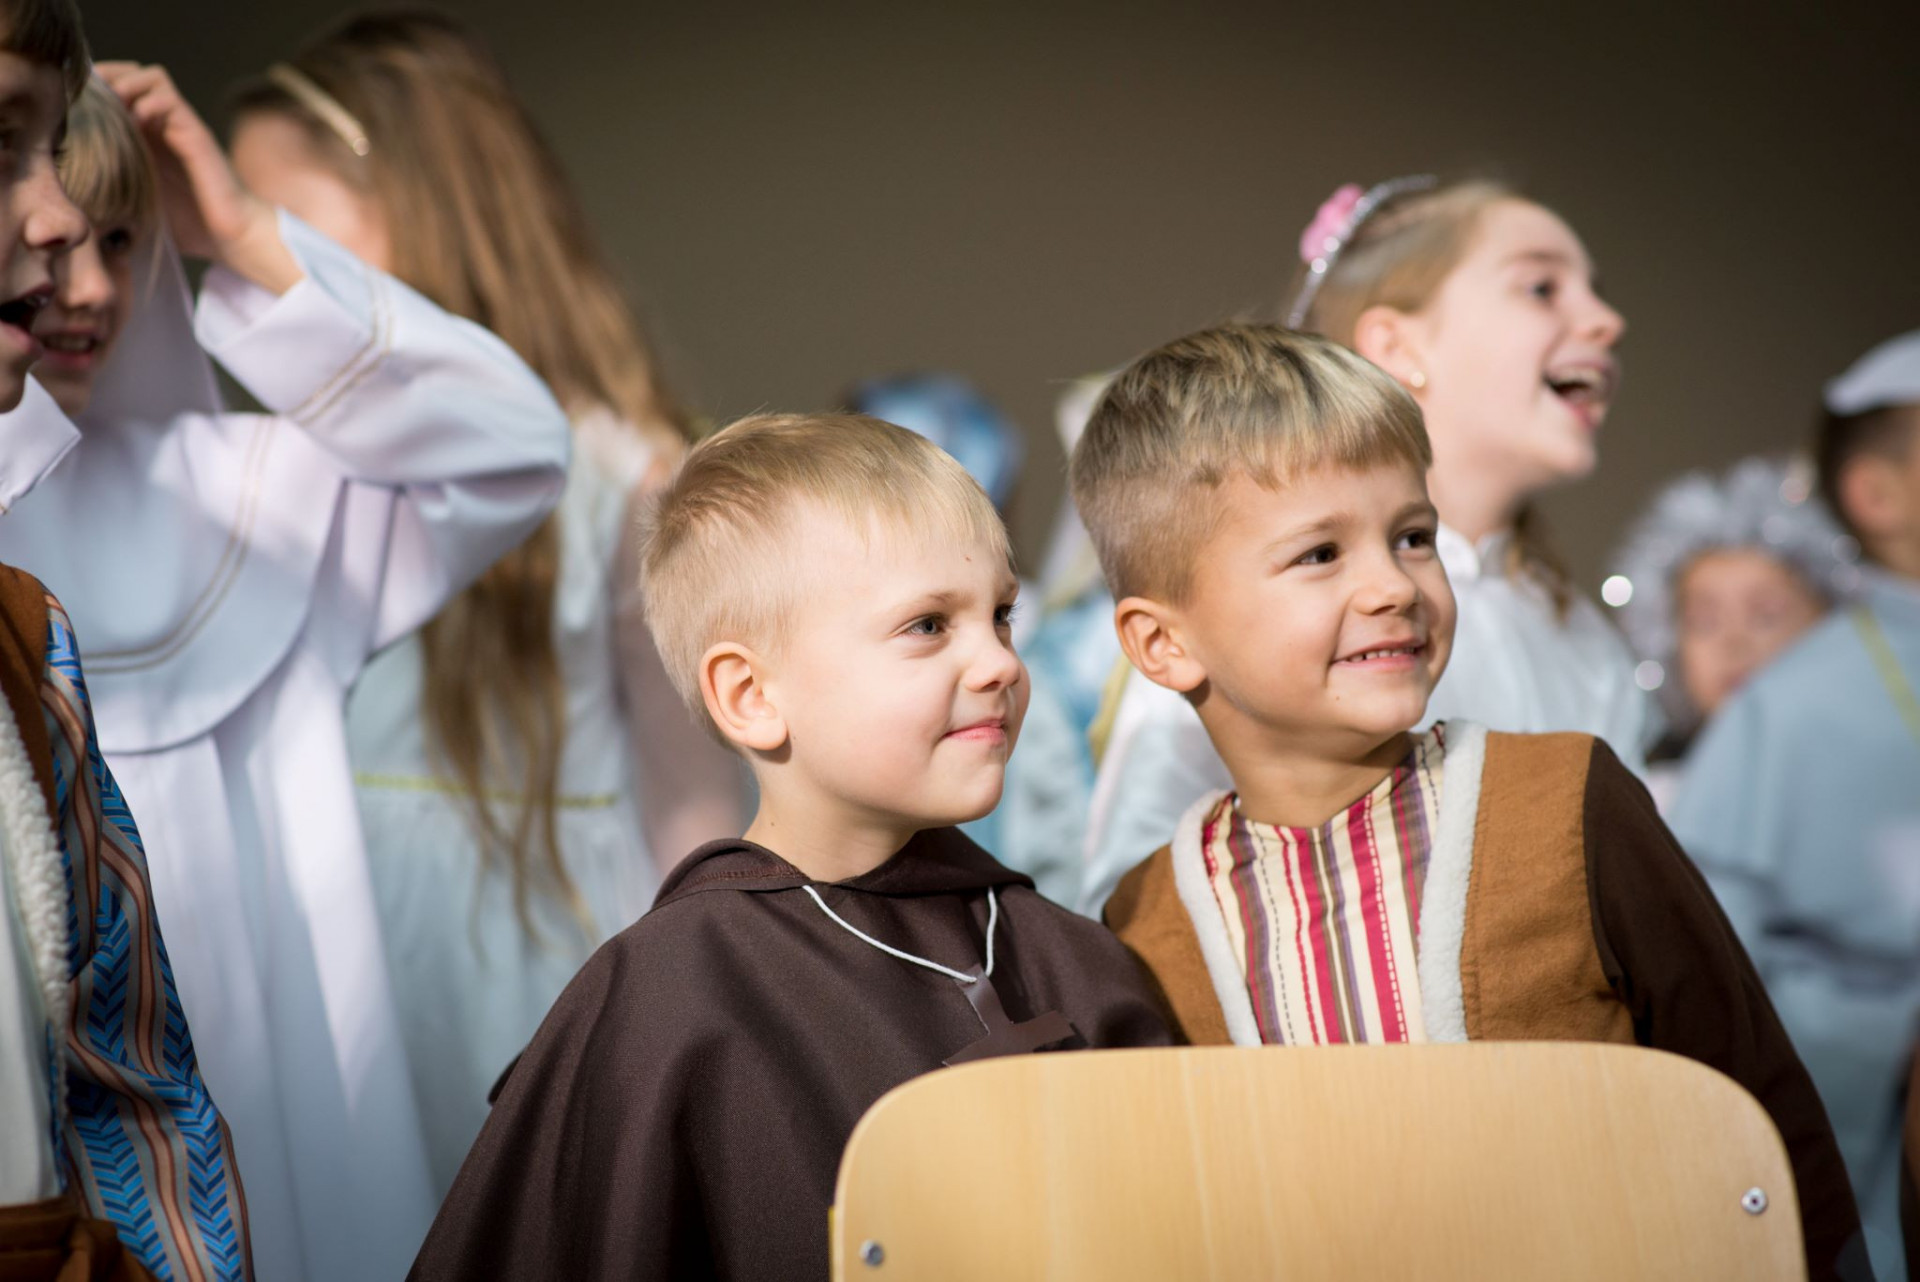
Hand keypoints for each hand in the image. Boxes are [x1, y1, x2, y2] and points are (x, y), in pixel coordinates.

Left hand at [96, 61, 301, 294]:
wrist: (231, 239)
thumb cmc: (189, 228)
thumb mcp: (137, 205)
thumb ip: (111, 192)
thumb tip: (73, 198)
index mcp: (147, 138)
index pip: (118, 89)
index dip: (95, 88)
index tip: (74, 101)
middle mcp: (164, 126)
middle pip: (133, 73)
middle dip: (107, 77)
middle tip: (90, 96)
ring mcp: (182, 127)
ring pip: (152, 77)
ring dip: (127, 82)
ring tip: (113, 102)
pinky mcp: (197, 136)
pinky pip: (172, 100)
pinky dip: (150, 101)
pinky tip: (137, 120)